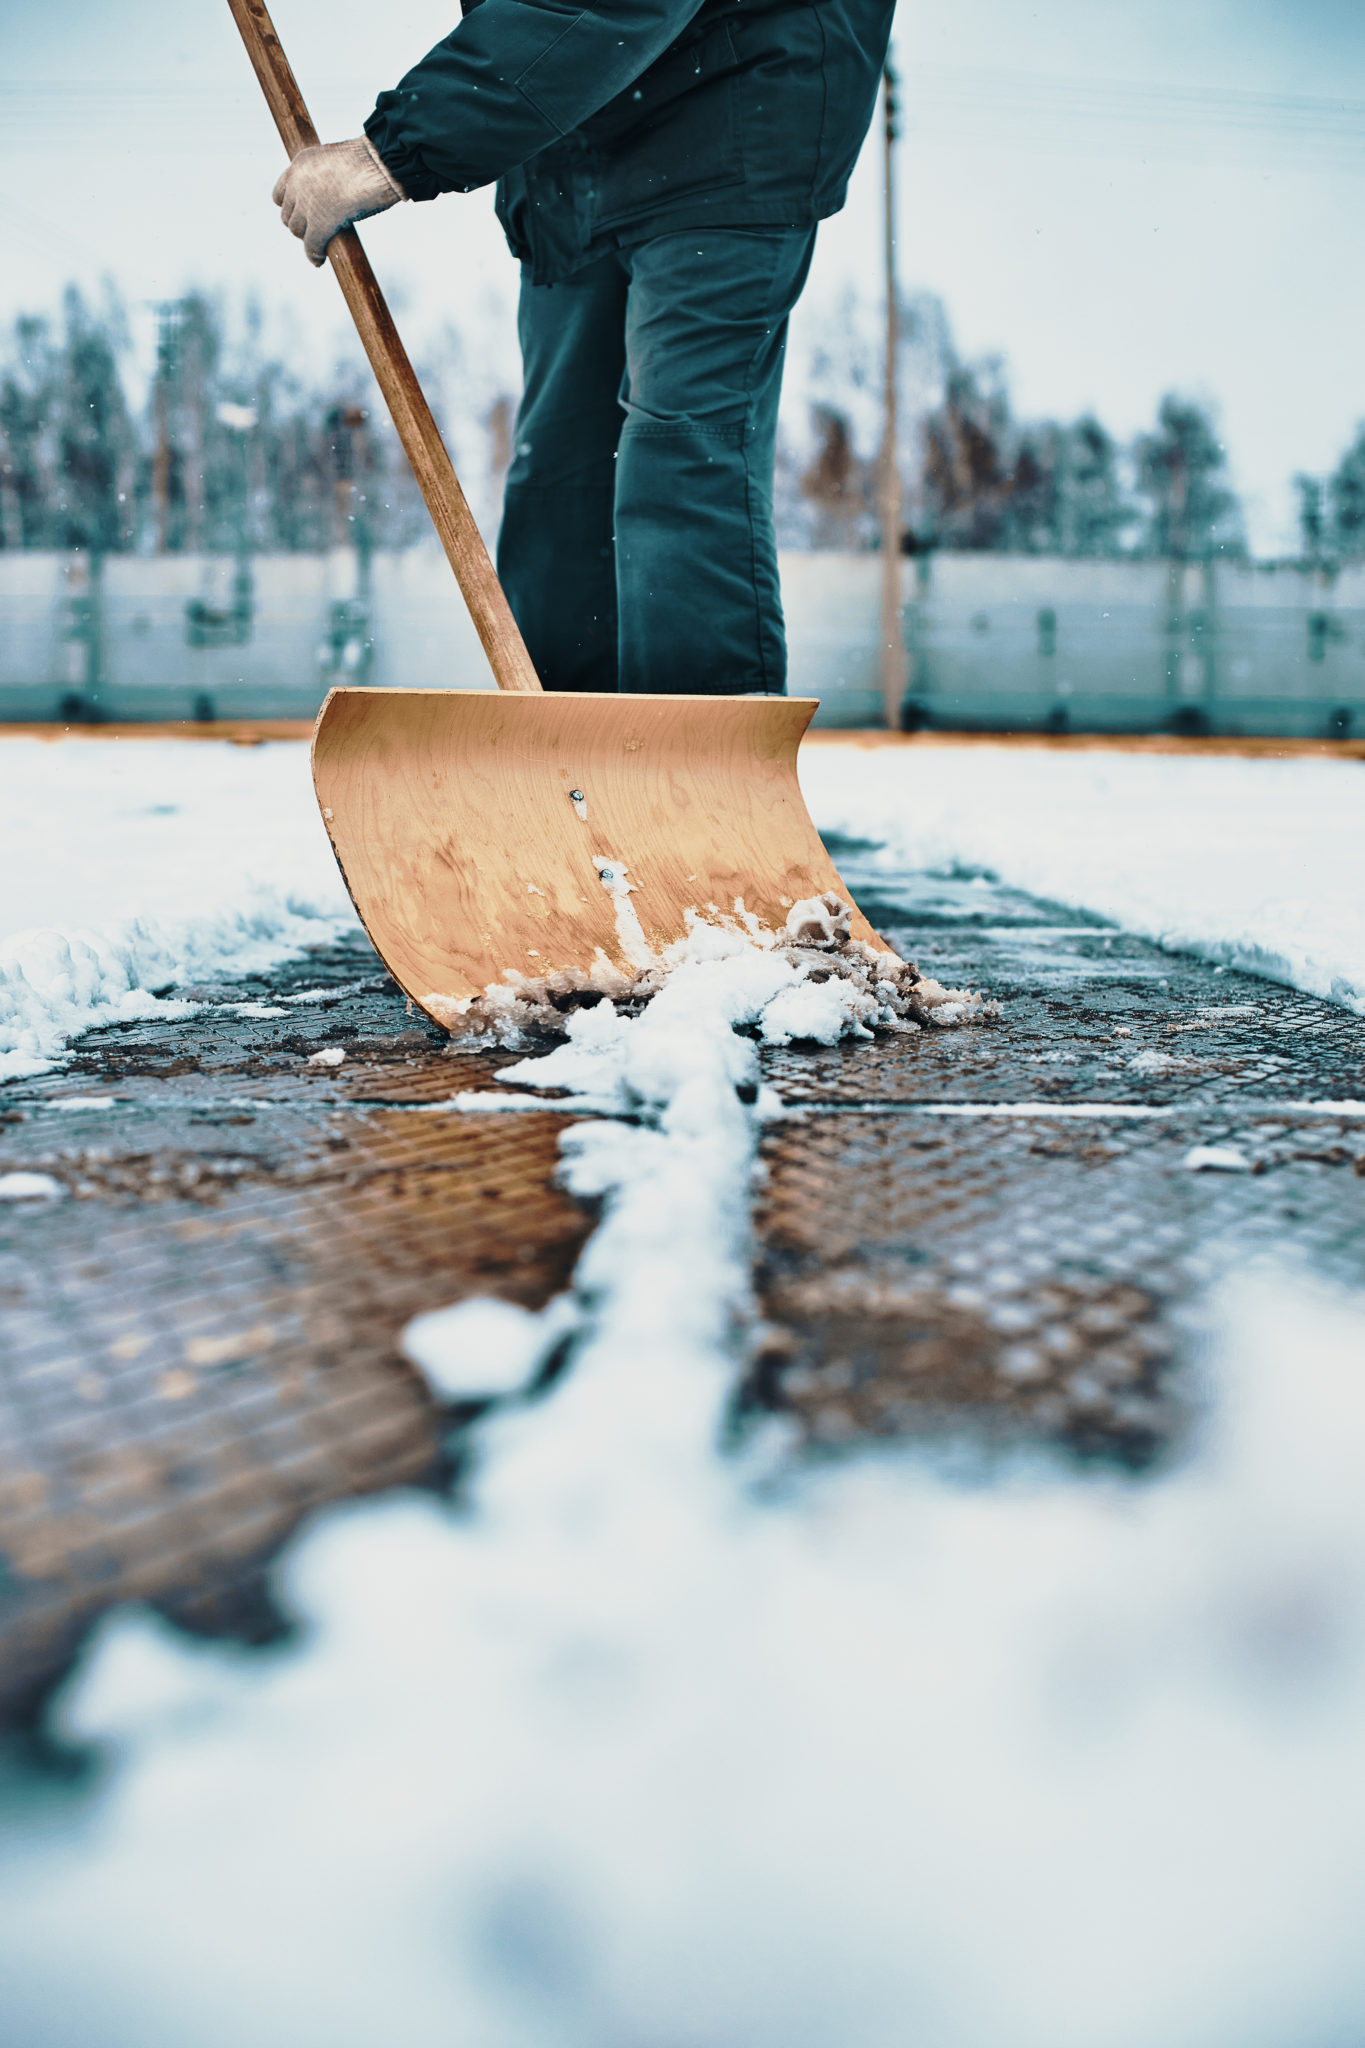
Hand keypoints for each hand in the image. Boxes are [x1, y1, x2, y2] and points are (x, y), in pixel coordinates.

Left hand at [272, 138, 405, 266]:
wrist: (380, 166)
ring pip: (297, 231)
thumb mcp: (338, 162)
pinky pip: (311, 246)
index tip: (302, 214)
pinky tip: (319, 261)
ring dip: (307, 239)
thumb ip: (326, 177)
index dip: (291, 207)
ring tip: (319, 244)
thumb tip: (331, 195)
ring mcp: (307, 204)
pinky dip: (314, 256)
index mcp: (300, 164)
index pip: (281, 194)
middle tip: (315, 231)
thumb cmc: (370, 162)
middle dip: (300, 224)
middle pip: (288, 215)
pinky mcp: (320, 224)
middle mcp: (297, 183)